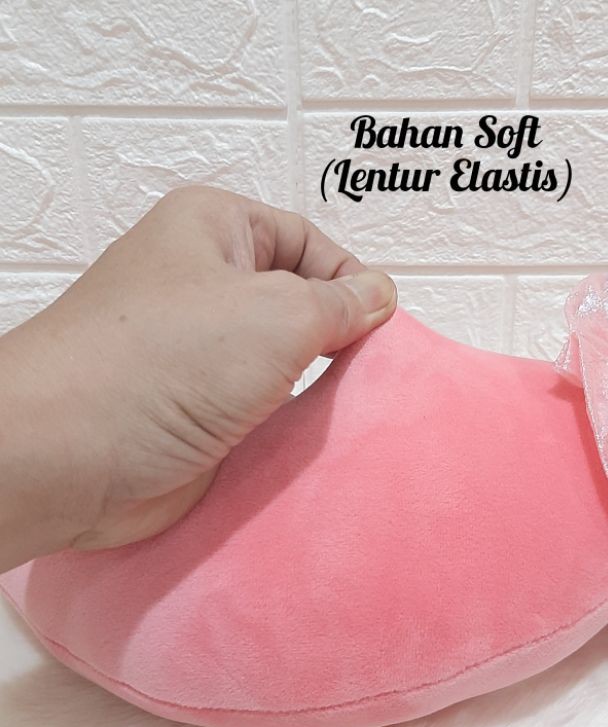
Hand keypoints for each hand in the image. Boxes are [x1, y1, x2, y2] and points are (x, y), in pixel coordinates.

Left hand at [0, 186, 396, 570]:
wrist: (69, 458)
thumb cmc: (168, 364)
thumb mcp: (279, 313)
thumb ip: (342, 303)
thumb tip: (381, 295)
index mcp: (214, 229)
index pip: (309, 243)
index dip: (351, 282)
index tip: (381, 329)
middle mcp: (203, 283)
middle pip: (296, 301)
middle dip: (334, 336)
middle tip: (365, 372)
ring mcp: (197, 350)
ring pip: (280, 359)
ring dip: (311, 384)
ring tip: (342, 407)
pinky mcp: (195, 407)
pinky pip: (259, 404)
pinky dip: (287, 419)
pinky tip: (309, 435)